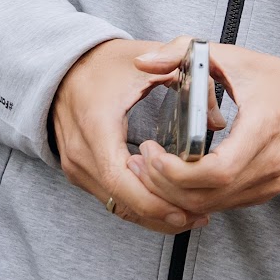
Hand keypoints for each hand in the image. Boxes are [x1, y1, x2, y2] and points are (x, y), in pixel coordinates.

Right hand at [51, 37, 206, 232]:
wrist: (63, 67)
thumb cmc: (105, 65)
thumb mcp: (147, 62)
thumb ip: (189, 81)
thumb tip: (216, 121)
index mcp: (96, 126)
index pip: (120, 179)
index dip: (153, 200)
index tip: (185, 209)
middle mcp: (80, 152)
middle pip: (121, 201)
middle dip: (161, 214)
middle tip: (200, 217)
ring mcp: (76, 166)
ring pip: (116, 206)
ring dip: (151, 214)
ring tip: (191, 216)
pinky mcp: (80, 171)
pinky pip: (110, 198)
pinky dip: (138, 205)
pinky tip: (167, 206)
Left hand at [129, 40, 279, 218]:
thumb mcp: (236, 58)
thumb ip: (185, 52)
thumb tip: (144, 61)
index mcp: (262, 130)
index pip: (215, 171)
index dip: (176, 171)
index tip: (153, 152)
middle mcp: (268, 164)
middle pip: (206, 196)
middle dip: (163, 186)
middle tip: (141, 163)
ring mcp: (269, 183)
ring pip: (211, 207)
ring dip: (174, 196)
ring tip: (152, 171)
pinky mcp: (266, 192)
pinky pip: (223, 205)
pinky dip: (194, 198)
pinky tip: (177, 180)